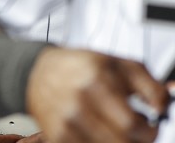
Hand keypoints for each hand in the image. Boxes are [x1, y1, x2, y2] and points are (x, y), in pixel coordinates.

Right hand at [25, 48, 168, 142]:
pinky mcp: (57, 136)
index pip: (133, 125)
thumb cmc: (83, 68)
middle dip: (137, 141)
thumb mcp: (120, 65)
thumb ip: (151, 86)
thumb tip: (164, 109)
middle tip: (137, 132)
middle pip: (122, 142)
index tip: (150, 126)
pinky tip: (98, 132)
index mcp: (96, 81)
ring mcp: (66, 122)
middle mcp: (78, 102)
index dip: (150, 131)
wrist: (38, 72)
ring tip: (116, 131)